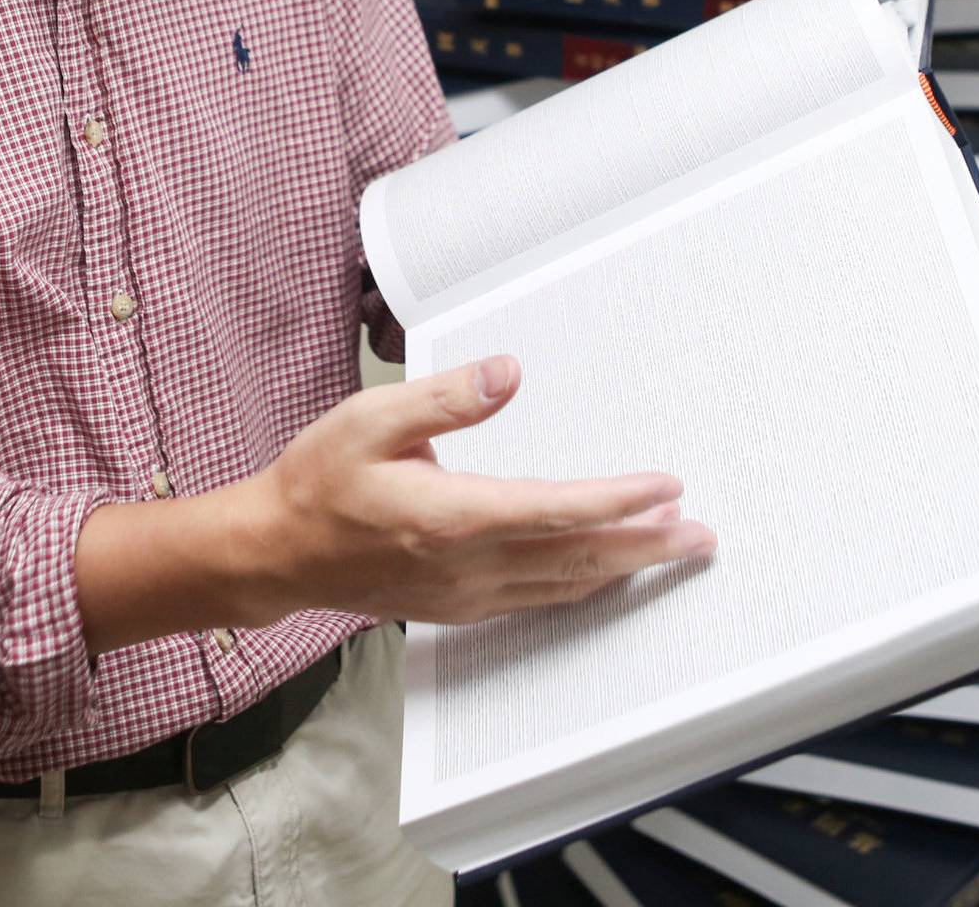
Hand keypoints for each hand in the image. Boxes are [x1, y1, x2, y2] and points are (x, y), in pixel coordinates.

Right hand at [224, 354, 712, 629]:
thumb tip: (507, 373)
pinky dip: (580, 584)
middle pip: (576, 556)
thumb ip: (443, 399)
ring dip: (624, 567)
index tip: (664, 486)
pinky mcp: (458, 604)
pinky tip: (599, 573)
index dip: (617, 500)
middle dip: (646, 545)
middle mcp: (467, 564)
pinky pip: (537, 599)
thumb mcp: (370, 419)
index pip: (555, 510)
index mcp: (451, 516)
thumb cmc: (318, 480)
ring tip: (671, 552)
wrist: (278, 550)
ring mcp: (465, 592)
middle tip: (700, 534)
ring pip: (563, 584)